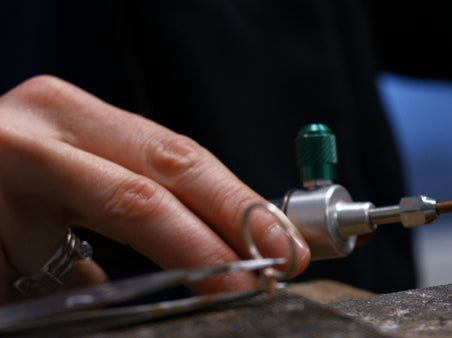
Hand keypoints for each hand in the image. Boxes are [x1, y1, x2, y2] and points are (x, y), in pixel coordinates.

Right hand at [0, 76, 309, 301]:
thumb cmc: (19, 179)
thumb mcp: (84, 168)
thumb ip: (148, 191)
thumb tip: (243, 238)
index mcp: (67, 114)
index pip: (176, 157)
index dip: (238, 204)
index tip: (285, 245)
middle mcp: (24, 140)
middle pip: (141, 196)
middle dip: (209, 246)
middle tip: (255, 282)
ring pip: (81, 259)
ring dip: (125, 284)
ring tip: (168, 293)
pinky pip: (34, 290)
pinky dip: (69, 301)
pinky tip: (78, 295)